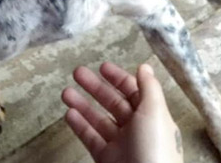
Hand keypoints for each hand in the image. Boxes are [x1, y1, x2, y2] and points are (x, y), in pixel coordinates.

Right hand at [62, 62, 182, 162]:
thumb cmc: (154, 149)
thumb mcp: (155, 112)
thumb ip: (149, 88)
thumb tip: (145, 66)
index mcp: (152, 116)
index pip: (134, 91)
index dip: (118, 78)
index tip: (102, 67)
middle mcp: (137, 129)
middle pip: (113, 103)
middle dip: (95, 87)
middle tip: (77, 73)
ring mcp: (120, 145)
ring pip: (98, 120)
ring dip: (82, 105)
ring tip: (65, 92)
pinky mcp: (106, 159)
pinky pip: (91, 139)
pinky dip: (80, 126)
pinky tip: (69, 114)